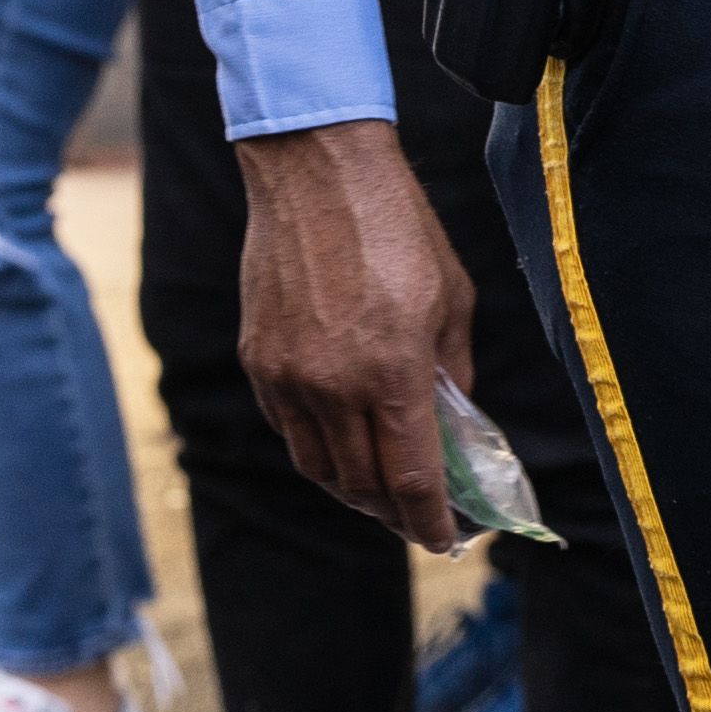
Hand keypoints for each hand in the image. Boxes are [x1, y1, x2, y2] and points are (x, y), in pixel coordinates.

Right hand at [234, 117, 480, 549]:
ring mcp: (287, 374)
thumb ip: (453, 374)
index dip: (431, 523)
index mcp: (392, 372)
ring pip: (317, 466)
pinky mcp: (257, 356)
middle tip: (417, 516)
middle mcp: (333, 385)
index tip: (445, 540)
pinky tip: (337, 440)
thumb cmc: (396, 226)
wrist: (314, 171)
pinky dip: (315, 447)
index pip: (411, 480)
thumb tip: (452, 426)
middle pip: (361, 485)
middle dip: (393, 512)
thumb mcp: (451, 301)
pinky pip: (286, 427)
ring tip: (376, 489)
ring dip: (350, 489)